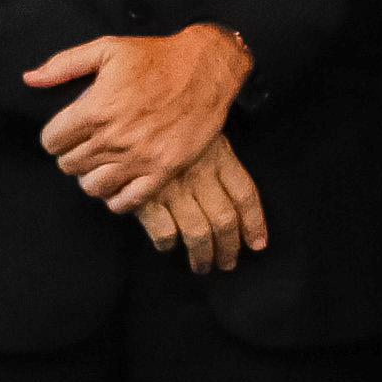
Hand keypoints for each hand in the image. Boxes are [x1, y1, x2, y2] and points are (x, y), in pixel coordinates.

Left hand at [28, 24, 249, 211]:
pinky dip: (118, 197)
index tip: (70, 131)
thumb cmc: (158, 56)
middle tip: (90, 143)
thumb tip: (29, 79)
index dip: (57, 135)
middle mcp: (114, 137)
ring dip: (93, 176)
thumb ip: (63, 65)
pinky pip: (128, 200)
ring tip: (104, 163)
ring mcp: (141, 156)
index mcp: (95, 109)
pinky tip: (121, 181)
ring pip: (93, 186)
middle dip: (75, 154)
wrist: (209, 66)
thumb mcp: (108, 49)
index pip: (51, 142)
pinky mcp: (165, 168)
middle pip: (70, 165)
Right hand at [127, 135, 266, 273]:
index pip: (245, 195)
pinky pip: (164, 231)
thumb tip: (234, 200)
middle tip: (228, 263)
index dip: (255, 223)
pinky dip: (168, 244)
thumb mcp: (200, 131)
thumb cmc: (164, 123)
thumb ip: (216, 159)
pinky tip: (169, 246)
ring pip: (199, 231)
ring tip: (202, 266)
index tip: (258, 244)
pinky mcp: (144, 197)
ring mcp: (172, 187)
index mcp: (218, 155)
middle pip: (225, 219)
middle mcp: (199, 174)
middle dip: (229, 247)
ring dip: (203, 254)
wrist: (124, 114)